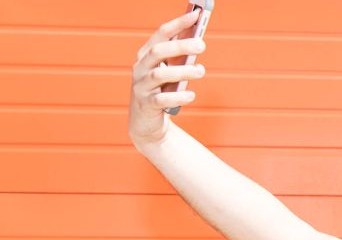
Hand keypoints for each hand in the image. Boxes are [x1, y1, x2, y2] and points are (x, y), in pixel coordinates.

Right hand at [128, 10, 206, 146]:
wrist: (146, 122)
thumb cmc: (162, 90)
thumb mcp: (169, 71)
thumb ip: (179, 57)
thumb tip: (198, 40)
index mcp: (146, 55)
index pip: (161, 34)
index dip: (178, 24)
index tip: (196, 15)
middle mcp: (140, 68)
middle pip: (158, 52)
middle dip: (180, 46)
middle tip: (202, 44)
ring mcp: (141, 86)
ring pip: (160, 74)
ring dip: (182, 71)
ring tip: (201, 70)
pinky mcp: (146, 105)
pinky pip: (161, 99)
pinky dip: (177, 96)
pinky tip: (191, 94)